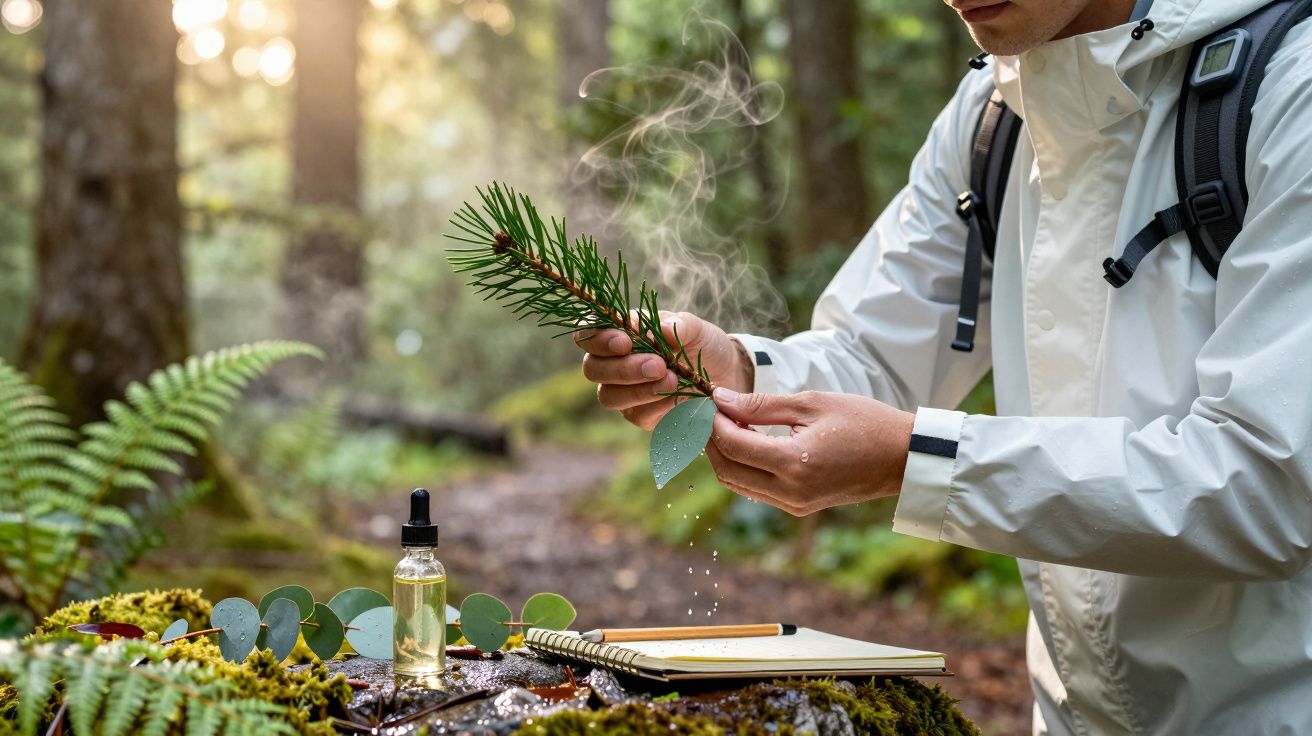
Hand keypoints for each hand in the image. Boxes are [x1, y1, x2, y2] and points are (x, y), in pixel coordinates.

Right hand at [573, 311, 752, 429]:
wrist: (726, 373)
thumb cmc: (702, 344)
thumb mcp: (697, 328)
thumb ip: (680, 325)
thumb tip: (663, 329)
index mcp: (618, 334)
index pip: (586, 334)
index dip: (598, 339)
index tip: (625, 341)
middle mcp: (612, 364)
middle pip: (592, 369)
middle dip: (622, 368)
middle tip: (658, 365)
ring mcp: (623, 392)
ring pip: (609, 397)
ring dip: (638, 390)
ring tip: (672, 379)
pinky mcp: (640, 415)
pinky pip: (636, 415)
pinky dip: (658, 405)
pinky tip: (679, 395)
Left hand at [705, 388, 914, 515]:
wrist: (903, 457)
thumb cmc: (864, 422)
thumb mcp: (812, 403)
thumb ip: (761, 404)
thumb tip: (721, 399)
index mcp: (793, 464)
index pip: (732, 445)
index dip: (713, 422)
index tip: (710, 400)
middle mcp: (790, 492)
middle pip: (726, 470)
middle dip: (710, 441)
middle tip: (710, 413)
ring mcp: (794, 505)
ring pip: (737, 484)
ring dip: (725, 455)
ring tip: (727, 423)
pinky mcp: (799, 508)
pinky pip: (756, 490)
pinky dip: (743, 467)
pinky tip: (747, 441)